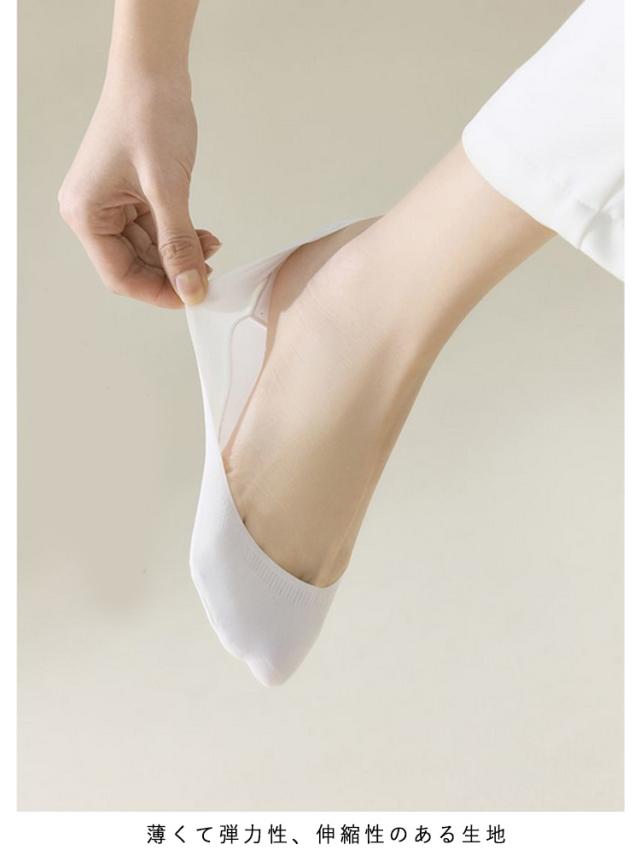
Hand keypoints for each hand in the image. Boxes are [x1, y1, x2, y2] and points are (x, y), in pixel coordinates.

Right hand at [58, 74, 218, 307]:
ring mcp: (111, 204)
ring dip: (180, 255)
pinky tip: (203, 237)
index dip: (157, 292)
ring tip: (210, 249)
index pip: (119, 276)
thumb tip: (190, 289)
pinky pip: (155, 231)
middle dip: (172, 273)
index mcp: (85, 214)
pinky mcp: (130, 196)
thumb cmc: (148, 117)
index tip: (193, 297)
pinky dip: (179, 237)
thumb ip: (178, 243)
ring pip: (148, 251)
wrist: (153, 72)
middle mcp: (92, 213)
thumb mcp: (166, 188)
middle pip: (134, 266)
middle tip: (208, 275)